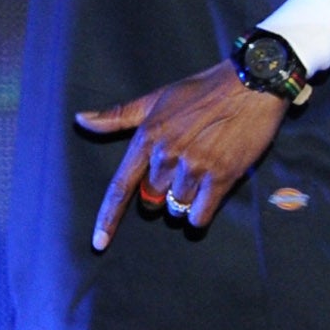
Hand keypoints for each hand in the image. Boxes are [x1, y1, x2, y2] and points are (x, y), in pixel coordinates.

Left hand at [78, 61, 287, 249]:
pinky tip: (207, 196)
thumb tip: (81, 120)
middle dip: (160, 193)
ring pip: (176, 208)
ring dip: (183, 201)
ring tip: (199, 173)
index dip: (107, 218)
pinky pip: (200, 215)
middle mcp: (166, 155)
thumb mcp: (155, 99)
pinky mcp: (222, 177)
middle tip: (178, 170)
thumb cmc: (200, 91)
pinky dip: (199, 214)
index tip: (98, 243)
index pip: (120, 186)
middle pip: (151, 198)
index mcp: (147, 137)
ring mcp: (194, 168)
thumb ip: (118, 115)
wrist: (248, 86)